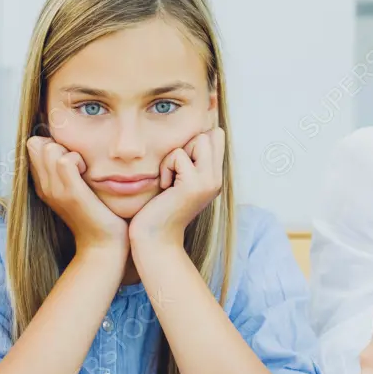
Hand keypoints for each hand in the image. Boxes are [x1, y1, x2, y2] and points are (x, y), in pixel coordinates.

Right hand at [27, 136, 128, 254]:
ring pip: (49, 148)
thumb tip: (71, 146)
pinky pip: (65, 161)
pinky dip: (78, 159)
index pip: (33, 145)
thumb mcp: (77, 188)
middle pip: (36, 143)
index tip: (70, 158)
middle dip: (58, 144)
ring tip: (83, 168)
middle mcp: (44, 186)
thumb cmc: (97, 214)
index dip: (51, 143)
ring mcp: (55, 190)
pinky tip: (88, 173)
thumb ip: (68, 169)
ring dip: (69, 151)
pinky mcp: (72, 194)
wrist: (103, 244)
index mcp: (43, 184)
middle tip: (77, 162)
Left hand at [129, 127, 224, 248]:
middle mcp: (216, 179)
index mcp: (214, 177)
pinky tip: (164, 187)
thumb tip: (192, 134)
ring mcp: (208, 182)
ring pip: (199, 140)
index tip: (180, 164)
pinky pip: (179, 155)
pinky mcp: (194, 185)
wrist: (155, 239)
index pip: (217, 136)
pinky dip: (166, 168)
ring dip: (175, 157)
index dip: (196, 141)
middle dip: (186, 146)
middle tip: (175, 172)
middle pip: (210, 135)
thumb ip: (187, 160)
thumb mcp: (177, 180)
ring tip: (170, 180)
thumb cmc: (159, 209)